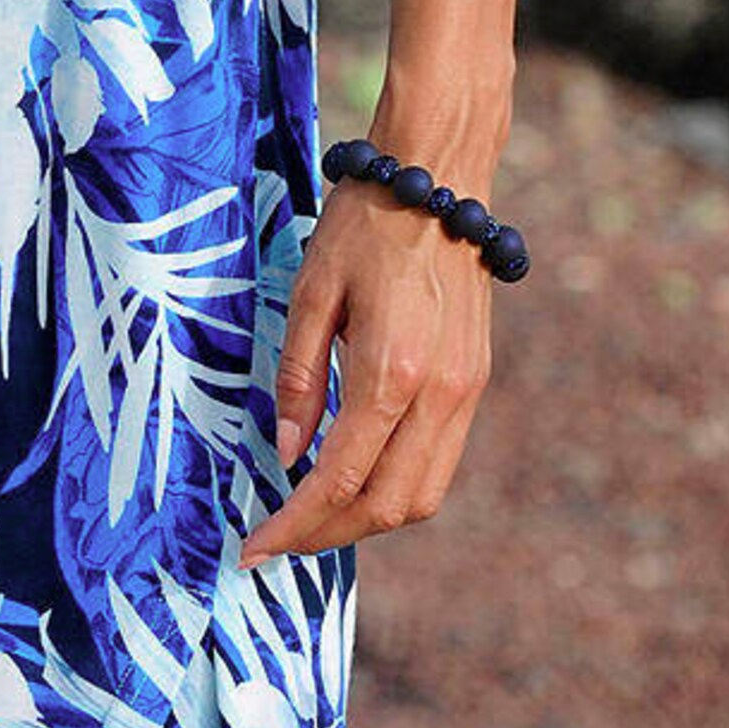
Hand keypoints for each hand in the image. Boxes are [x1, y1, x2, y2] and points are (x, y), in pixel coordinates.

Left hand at [236, 183, 497, 564]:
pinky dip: (395, 487)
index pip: (338, 478)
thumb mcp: (311, 293)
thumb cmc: (364, 226)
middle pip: (386, 505)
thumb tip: (285, 453)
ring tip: (314, 518)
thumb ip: (297, 379)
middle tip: (278, 540)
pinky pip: (439, 462)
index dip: (294, 524)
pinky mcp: (474, 383)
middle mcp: (439, 393)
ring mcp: (465, 391)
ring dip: (366, 520)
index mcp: (391, 371)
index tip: (254, 548)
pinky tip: (354, 478)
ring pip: (422, 495)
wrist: (439, 180)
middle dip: (328, 535)